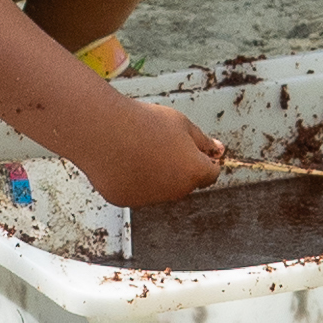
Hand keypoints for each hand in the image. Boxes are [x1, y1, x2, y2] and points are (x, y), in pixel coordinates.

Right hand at [69, 98, 232, 209]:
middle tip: (158, 141)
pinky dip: (131, 179)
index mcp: (194, 171)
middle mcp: (176, 191)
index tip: (189, 147)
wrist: (104, 130)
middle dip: (178, 166)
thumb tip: (218, 150)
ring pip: (159, 188)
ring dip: (154, 173)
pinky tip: (121, 159)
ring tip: (136, 147)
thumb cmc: (143, 122)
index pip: (211, 173)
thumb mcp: (181, 124)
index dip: (202, 158)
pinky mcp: (126, 200)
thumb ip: (203, 141)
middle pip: (184, 182)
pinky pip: (134, 190)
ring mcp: (151, 199)